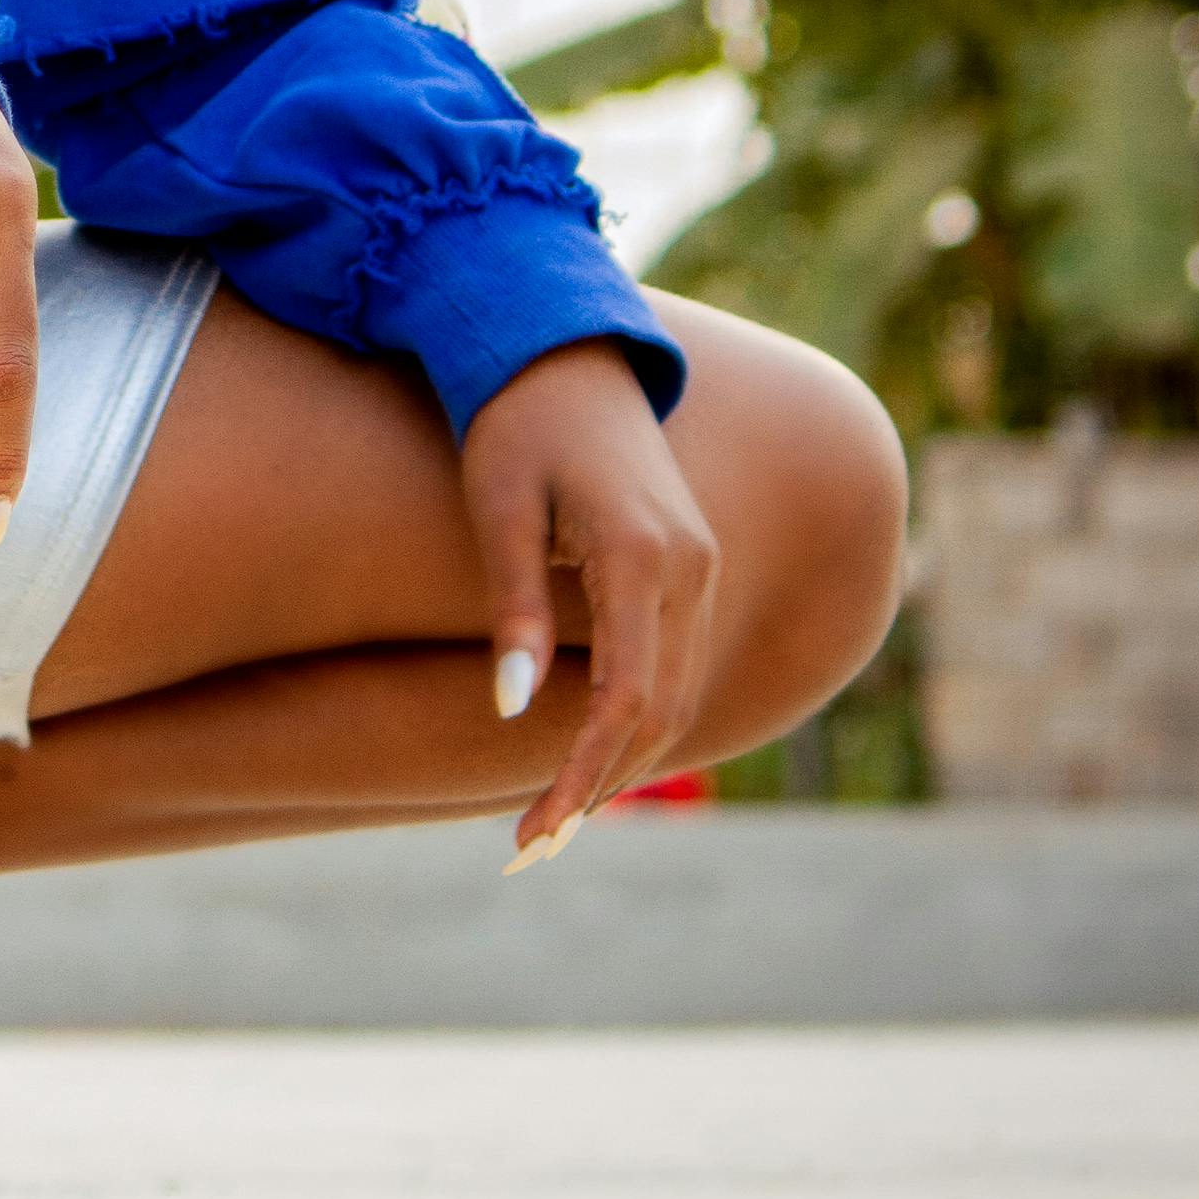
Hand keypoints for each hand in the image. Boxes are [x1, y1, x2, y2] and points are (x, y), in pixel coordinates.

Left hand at [461, 339, 720, 855]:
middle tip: (528, 847)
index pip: (627, 699)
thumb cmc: (512, 423)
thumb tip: (515, 712)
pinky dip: (637, 722)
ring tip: (547, 822)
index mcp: (641, 555)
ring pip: (676, 696)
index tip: (534, 830)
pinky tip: (584, 757)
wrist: (563, 351)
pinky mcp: (693, 565)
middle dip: (598, 787)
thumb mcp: (496, 507)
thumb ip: (512, 610)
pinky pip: (675, 664)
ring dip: (620, 764)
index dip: (582, 774)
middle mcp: (691, 567)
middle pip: (660, 712)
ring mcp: (701, 566)